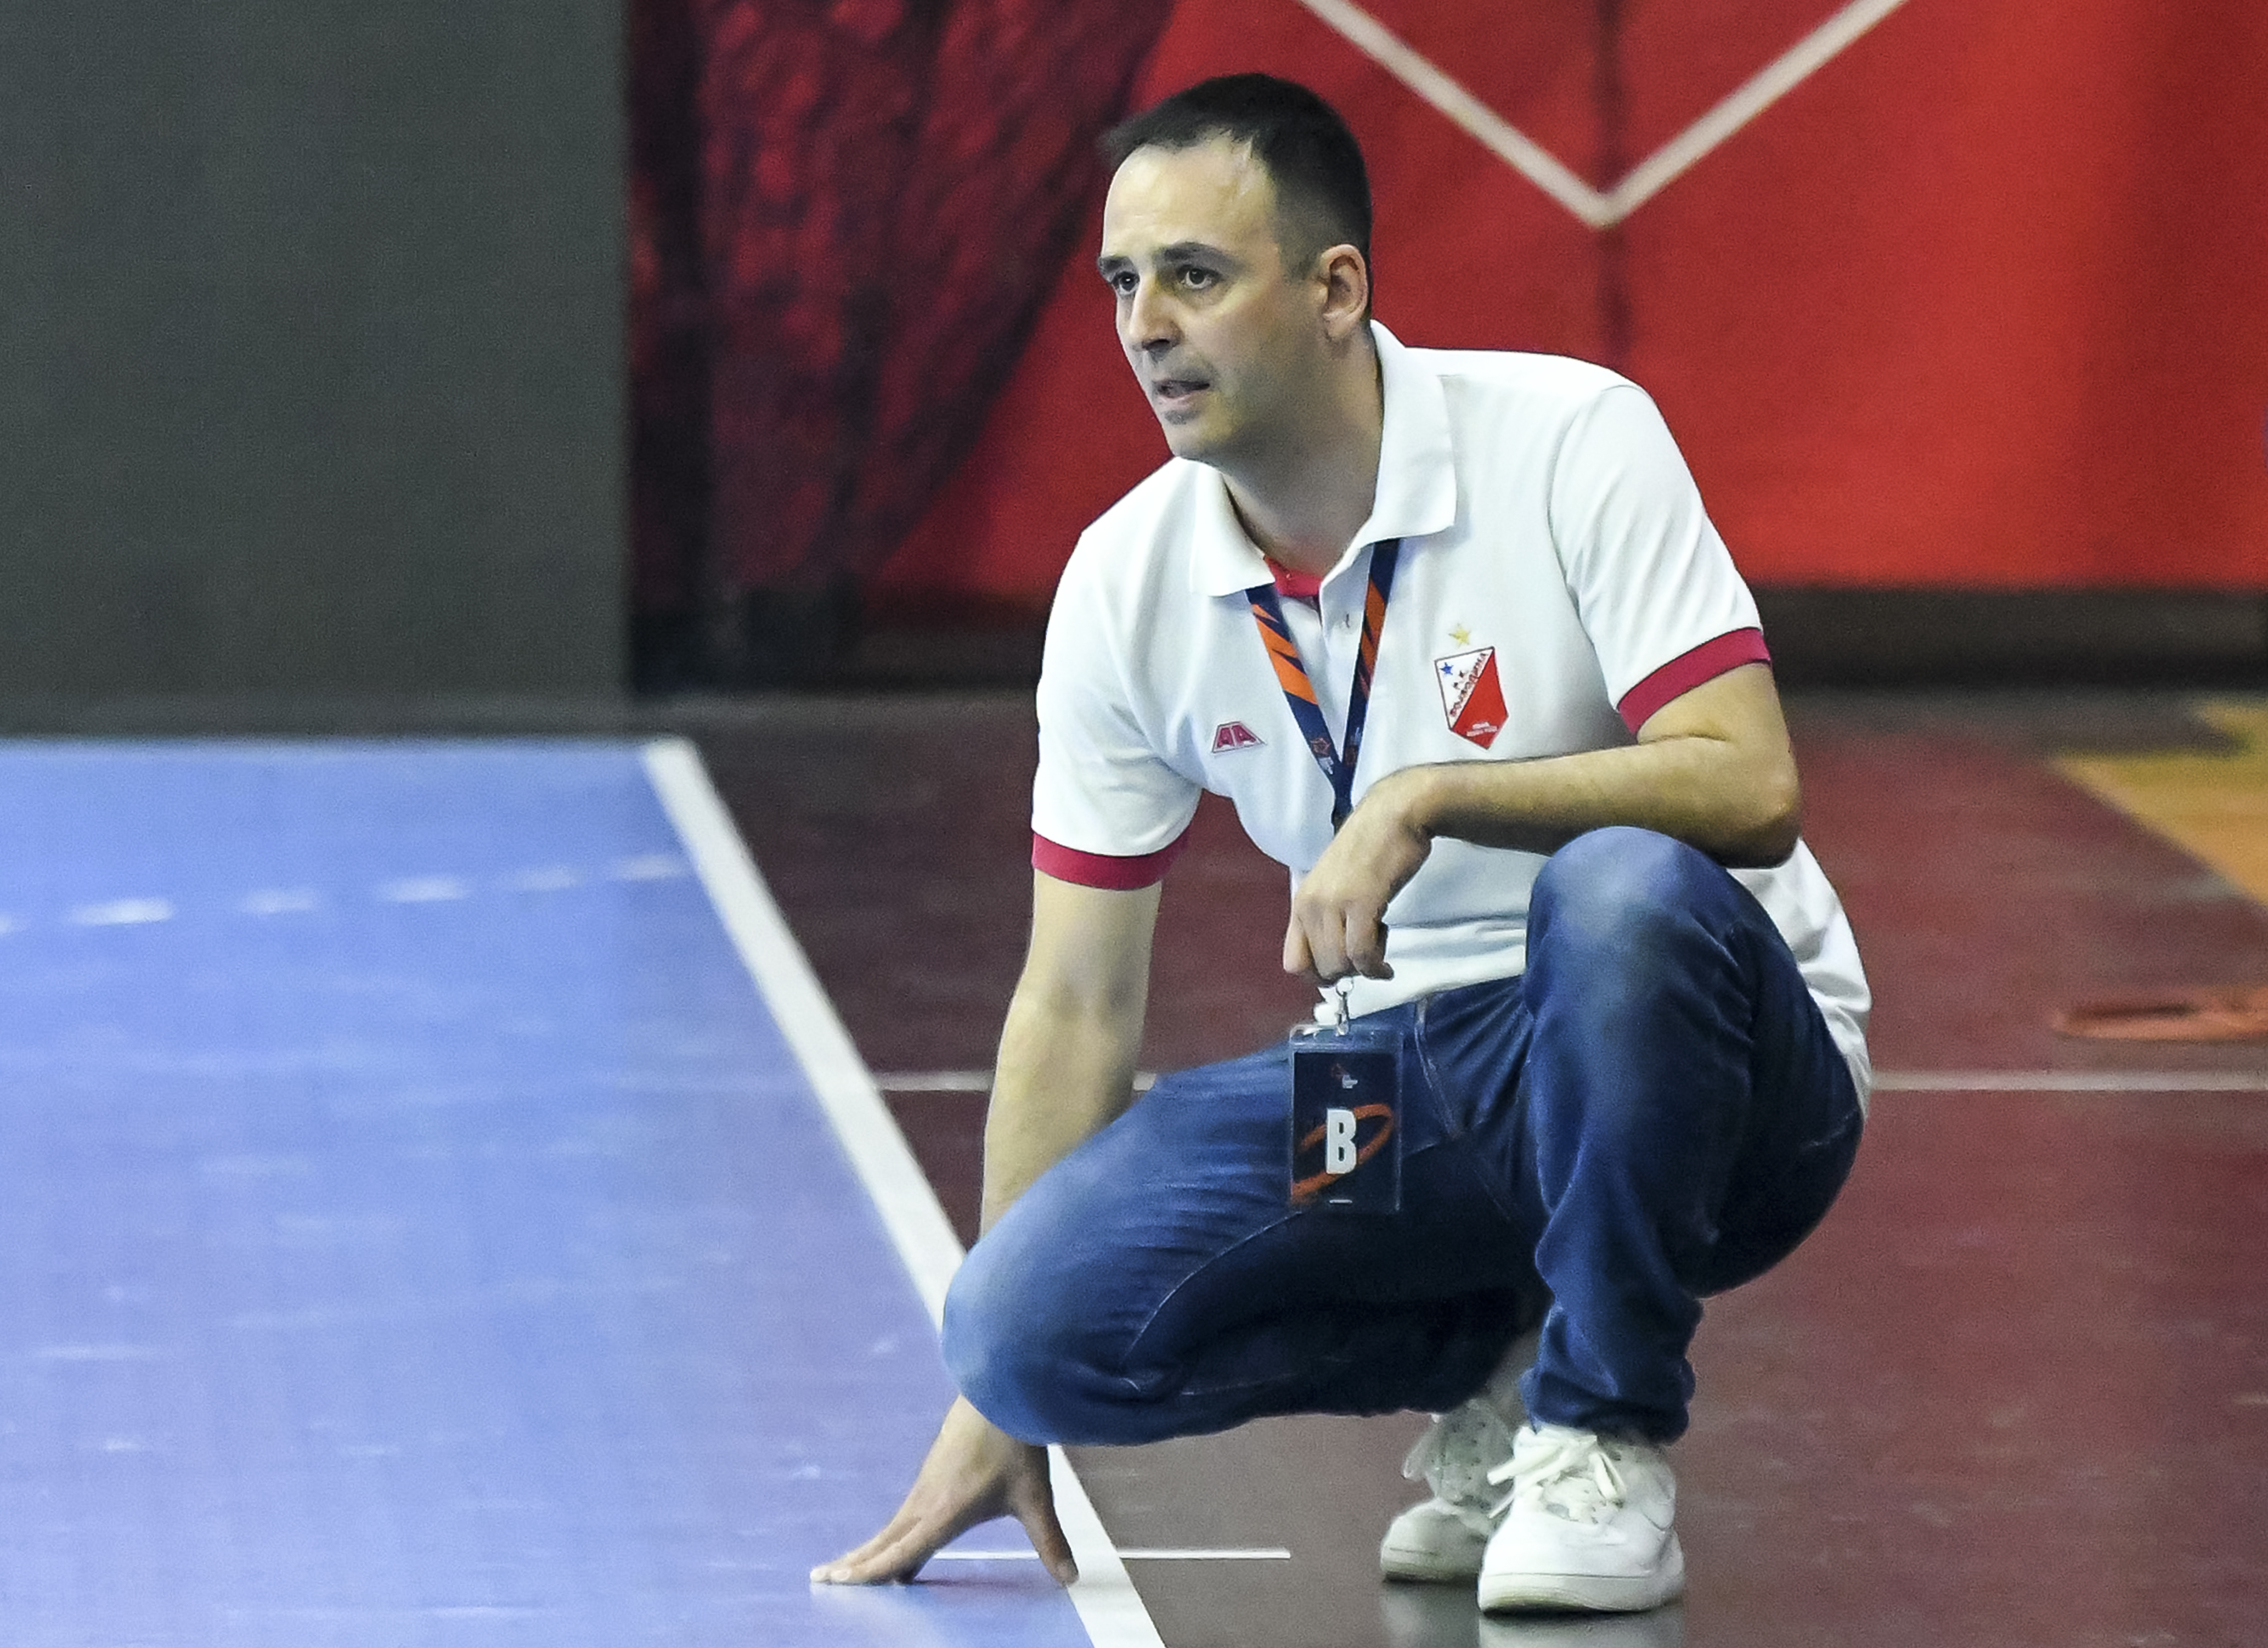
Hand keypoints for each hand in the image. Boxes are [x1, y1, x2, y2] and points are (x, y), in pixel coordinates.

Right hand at [810, 1396, 1076, 1585]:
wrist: (1002, 1390)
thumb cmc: (1016, 1445)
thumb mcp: (1035, 1497)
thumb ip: (1050, 1541)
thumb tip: (1071, 1577)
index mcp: (943, 1513)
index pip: (900, 1553)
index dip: (871, 1573)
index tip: (839, 1584)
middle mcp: (926, 1501)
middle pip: (884, 1541)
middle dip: (854, 1564)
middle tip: (821, 1579)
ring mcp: (926, 1484)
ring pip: (892, 1526)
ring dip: (869, 1548)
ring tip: (846, 1568)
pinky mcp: (932, 1472)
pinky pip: (903, 1511)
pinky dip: (889, 1531)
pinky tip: (893, 1539)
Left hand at [1284, 770, 1434, 984]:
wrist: (1393, 816)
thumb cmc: (1370, 849)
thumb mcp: (1335, 885)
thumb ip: (1328, 916)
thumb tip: (1334, 957)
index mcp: (1301, 902)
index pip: (1293, 962)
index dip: (1319, 975)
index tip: (1344, 968)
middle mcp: (1310, 906)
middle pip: (1320, 969)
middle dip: (1348, 972)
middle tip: (1369, 949)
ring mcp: (1333, 904)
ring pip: (1340, 965)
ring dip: (1363, 968)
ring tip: (1380, 944)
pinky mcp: (1361, 903)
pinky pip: (1362, 954)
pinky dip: (1375, 968)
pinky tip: (1386, 967)